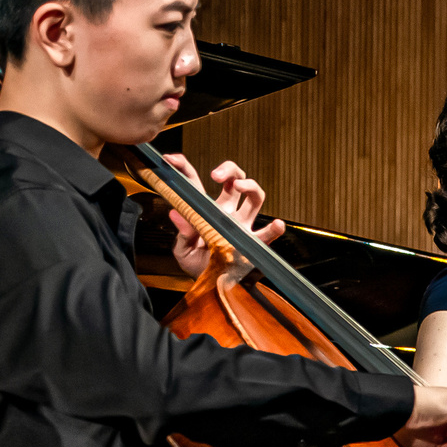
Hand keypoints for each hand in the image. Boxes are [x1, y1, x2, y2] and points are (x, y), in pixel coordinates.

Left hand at [162, 152, 286, 275]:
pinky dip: (274, 229)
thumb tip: (176, 213)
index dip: (184, 167)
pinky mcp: (253, 243)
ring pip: (254, 196)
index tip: (172, 160)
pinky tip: (275, 225)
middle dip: (229, 169)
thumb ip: (182, 233)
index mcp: (205, 210)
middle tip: (217, 175)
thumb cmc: (197, 266)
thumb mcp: (183, 251)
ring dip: (250, 186)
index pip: (195, 182)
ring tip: (240, 187)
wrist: (211, 287)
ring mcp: (242, 225)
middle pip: (234, 179)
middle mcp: (227, 212)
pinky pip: (267, 234)